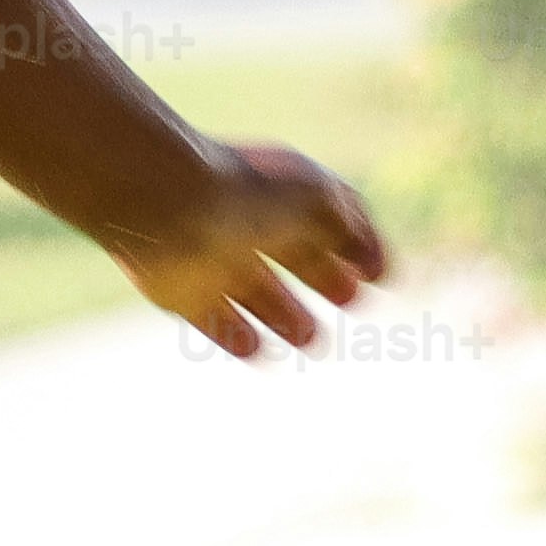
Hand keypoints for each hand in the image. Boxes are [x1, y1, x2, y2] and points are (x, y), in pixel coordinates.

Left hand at [109, 139, 389, 358]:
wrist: (166, 206)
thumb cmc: (248, 195)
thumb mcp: (320, 201)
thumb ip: (355, 232)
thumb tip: (379, 269)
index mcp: (280, 192)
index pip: (325, 220)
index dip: (355, 248)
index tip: (379, 278)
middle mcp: (247, 224)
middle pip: (293, 256)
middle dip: (324, 279)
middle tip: (354, 302)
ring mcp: (214, 260)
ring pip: (257, 294)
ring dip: (286, 318)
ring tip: (313, 342)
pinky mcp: (183, 294)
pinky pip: (216, 322)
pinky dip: (238, 338)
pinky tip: (261, 353)